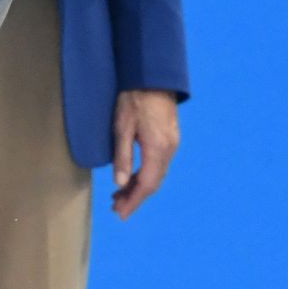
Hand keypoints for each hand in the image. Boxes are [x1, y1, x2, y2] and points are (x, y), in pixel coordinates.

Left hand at [110, 89, 178, 219]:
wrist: (152, 75)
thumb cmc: (134, 97)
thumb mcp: (122, 126)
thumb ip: (122, 156)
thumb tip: (120, 183)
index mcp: (158, 149)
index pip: (147, 185)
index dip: (134, 201)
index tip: (120, 214)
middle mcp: (169, 149)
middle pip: (153, 182)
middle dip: (135, 197)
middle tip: (115, 207)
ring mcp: (172, 143)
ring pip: (156, 174)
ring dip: (139, 186)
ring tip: (119, 195)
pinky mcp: (169, 137)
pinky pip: (158, 164)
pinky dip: (145, 175)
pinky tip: (132, 176)